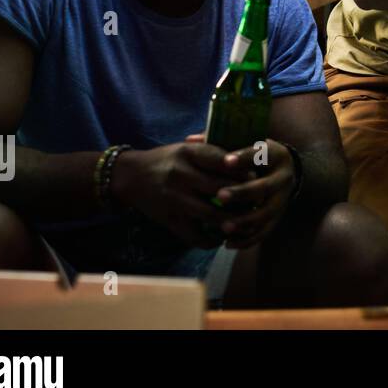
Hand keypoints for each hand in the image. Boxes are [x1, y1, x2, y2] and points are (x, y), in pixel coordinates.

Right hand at [111, 140, 242, 247]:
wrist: (130, 176)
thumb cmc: (167, 160)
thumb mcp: (186, 147)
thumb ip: (212, 150)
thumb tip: (247, 157)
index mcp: (188, 153)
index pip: (222, 160)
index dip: (242, 170)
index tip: (255, 176)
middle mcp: (181, 175)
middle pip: (221, 188)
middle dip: (243, 197)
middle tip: (257, 201)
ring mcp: (174, 199)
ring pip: (212, 215)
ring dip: (232, 221)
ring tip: (245, 222)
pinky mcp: (168, 219)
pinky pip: (194, 235)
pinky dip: (211, 240)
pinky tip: (221, 238)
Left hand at [209, 140, 296, 249]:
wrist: (285, 171)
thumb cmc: (255, 156)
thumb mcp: (245, 144)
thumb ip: (220, 142)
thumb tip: (189, 139)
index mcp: (275, 154)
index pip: (260, 154)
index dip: (243, 158)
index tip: (226, 161)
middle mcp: (282, 177)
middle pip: (264, 187)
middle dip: (242, 192)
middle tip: (220, 195)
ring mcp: (282, 199)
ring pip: (265, 213)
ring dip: (244, 221)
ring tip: (223, 226)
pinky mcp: (278, 218)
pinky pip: (264, 232)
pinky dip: (247, 239)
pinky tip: (228, 243)